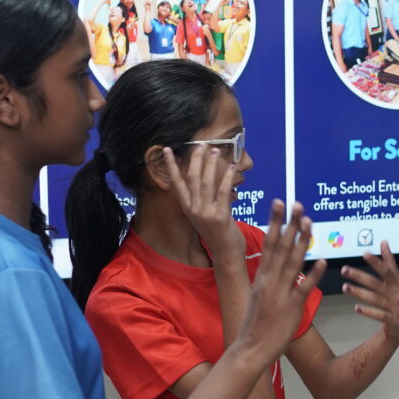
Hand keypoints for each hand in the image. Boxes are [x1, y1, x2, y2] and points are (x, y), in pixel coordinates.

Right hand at [157, 144, 243, 258]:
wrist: (226, 255)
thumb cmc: (218, 233)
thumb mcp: (205, 215)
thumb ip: (204, 199)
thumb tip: (207, 178)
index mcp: (188, 208)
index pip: (176, 183)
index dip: (171, 166)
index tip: (168, 150)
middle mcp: (194, 209)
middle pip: (192, 179)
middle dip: (195, 159)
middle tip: (201, 144)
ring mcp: (206, 214)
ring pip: (206, 183)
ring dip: (210, 165)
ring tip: (215, 150)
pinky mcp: (220, 217)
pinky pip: (223, 193)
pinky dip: (226, 179)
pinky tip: (231, 168)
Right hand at [236, 201, 323, 363]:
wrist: (250, 348)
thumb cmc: (254, 324)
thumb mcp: (256, 296)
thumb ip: (265, 279)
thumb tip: (270, 264)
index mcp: (261, 277)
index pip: (269, 243)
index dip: (275, 222)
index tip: (279, 203)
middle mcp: (269, 281)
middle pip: (281, 247)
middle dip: (289, 224)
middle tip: (297, 204)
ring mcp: (280, 293)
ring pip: (292, 263)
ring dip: (301, 242)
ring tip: (309, 223)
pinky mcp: (291, 308)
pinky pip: (304, 288)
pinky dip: (313, 274)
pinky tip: (320, 261)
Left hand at [342, 241, 398, 342]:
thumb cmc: (395, 297)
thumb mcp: (394, 279)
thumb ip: (389, 261)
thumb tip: (384, 242)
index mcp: (396, 282)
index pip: (386, 270)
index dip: (376, 262)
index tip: (365, 254)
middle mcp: (395, 293)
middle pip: (376, 283)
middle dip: (360, 276)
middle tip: (344, 270)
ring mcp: (394, 307)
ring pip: (375, 299)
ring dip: (359, 292)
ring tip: (344, 287)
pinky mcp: (392, 320)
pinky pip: (379, 315)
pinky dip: (368, 311)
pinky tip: (356, 308)